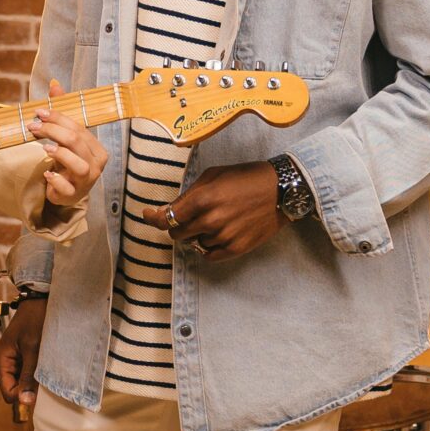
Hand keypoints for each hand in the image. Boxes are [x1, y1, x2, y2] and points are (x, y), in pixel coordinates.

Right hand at [0, 293, 45, 408]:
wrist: (39, 301)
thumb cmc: (34, 320)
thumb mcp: (33, 350)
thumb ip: (29, 376)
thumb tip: (25, 402)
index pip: (8, 393)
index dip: (23, 396)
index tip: (40, 391)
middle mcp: (2, 363)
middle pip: (14, 390)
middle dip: (29, 388)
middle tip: (44, 377)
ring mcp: (11, 361)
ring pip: (21, 383)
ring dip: (33, 380)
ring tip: (44, 367)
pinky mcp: (20, 358)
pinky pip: (26, 374)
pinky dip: (35, 373)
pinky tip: (43, 363)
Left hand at [27, 80, 107, 221]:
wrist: (67, 191)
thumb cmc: (68, 162)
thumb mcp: (66, 138)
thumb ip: (62, 113)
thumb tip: (54, 84)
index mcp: (97, 148)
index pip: (79, 128)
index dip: (59, 118)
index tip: (39, 112)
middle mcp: (96, 164)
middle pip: (76, 142)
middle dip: (53, 131)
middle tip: (34, 126)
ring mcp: (86, 181)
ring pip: (78, 164)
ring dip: (60, 154)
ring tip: (44, 148)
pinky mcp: (74, 194)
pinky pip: (67, 187)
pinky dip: (56, 179)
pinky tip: (47, 173)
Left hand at [156, 162, 284, 263]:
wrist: (282, 190)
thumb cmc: (246, 177)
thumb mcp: (214, 175)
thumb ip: (189, 194)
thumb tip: (168, 209)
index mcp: (202, 199)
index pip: (166, 218)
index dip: (153, 218)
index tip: (148, 215)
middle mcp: (210, 221)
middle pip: (177, 234)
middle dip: (177, 225)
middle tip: (190, 216)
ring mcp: (223, 237)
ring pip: (194, 243)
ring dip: (197, 234)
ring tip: (216, 219)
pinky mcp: (236, 249)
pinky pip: (209, 255)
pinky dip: (208, 247)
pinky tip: (218, 234)